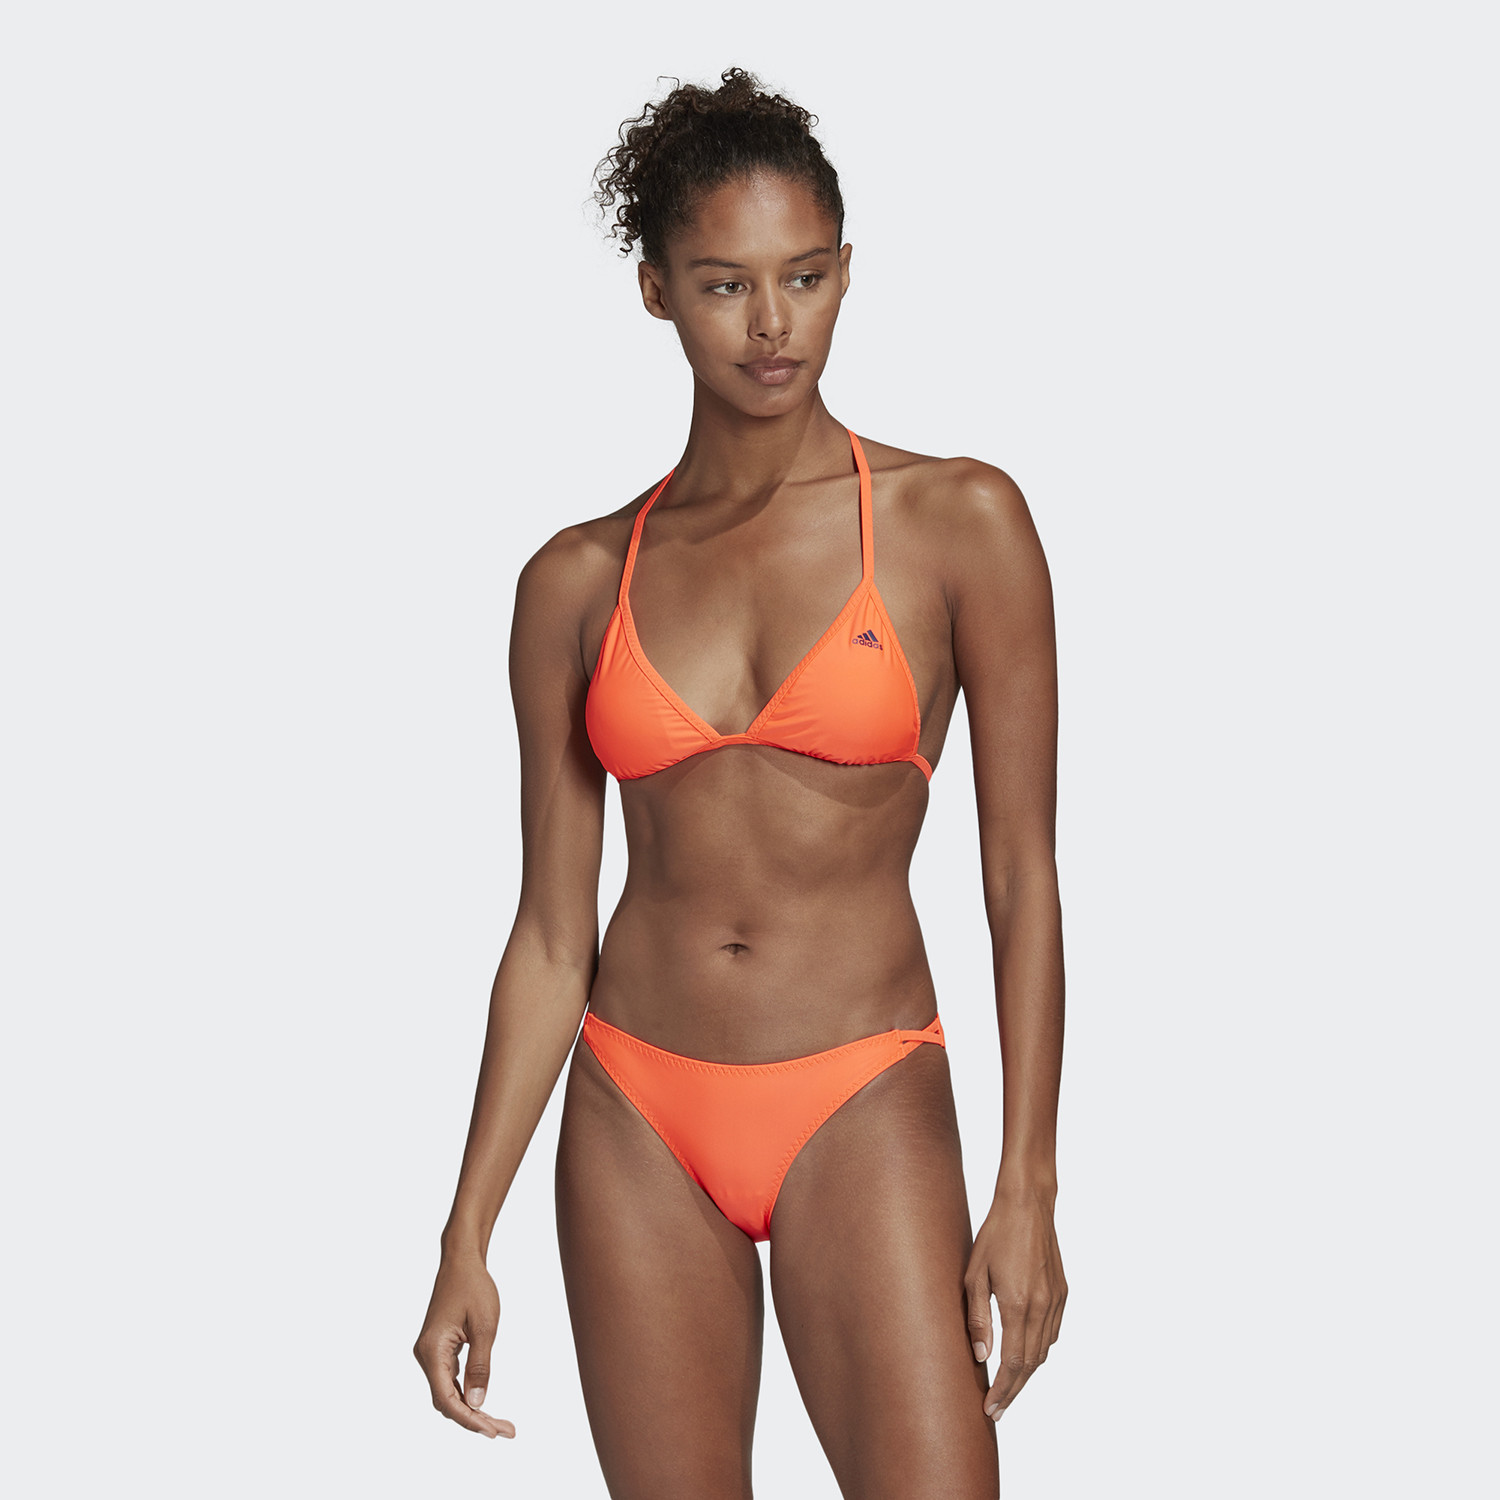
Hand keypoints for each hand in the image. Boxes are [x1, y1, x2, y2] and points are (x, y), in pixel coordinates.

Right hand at [413, 1250, 515, 1438]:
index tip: (493, 1432)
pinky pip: (450, 1381)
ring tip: (501, 1424)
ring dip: (472, 1409)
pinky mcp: (439, 1350)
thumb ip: (481, 1366)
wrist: (461, 1261)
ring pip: (449, 1393)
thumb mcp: (485, 1326)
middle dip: (475, 1420)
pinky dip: (467, 1394)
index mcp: (432, 1351)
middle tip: (506, 1431)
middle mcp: (425, 1356)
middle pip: (447, 1402)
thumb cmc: (474, 1288)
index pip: (447, 1399)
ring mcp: (430, 1354)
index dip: (469, 1420)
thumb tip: (477, 1404)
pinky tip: (485, 1404)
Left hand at [964, 1187, 1066, 1420]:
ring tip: (1008, 1388)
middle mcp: (1043, 1307)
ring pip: (1044, 1351)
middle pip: (1031, 1364)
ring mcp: (1057, 1300)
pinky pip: (1053, 1332)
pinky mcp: (1063, 1293)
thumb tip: (980, 1356)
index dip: (1002, 1390)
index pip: (1013, 1362)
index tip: (990, 1410)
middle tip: (997, 1410)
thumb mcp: (974, 1273)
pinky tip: (1025, 1354)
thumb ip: (977, 1317)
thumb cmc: (995, 1234)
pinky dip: (1040, 1350)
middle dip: (1014, 1391)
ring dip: (1026, 1373)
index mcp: (1019, 1304)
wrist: (1028, 1204)